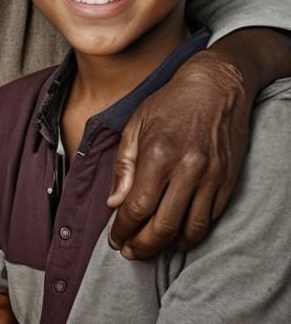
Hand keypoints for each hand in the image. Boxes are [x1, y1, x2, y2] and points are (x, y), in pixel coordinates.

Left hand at [106, 52, 248, 258]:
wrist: (216, 87)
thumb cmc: (170, 103)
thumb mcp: (136, 126)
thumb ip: (123, 166)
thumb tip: (114, 202)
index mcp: (158, 154)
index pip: (137, 207)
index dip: (123, 229)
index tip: (114, 239)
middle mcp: (187, 170)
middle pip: (163, 226)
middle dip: (142, 246)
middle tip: (129, 252)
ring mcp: (211, 178)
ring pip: (191, 229)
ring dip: (168, 246)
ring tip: (151, 249)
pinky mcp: (228, 182)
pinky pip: (210, 219)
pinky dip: (193, 233)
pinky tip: (177, 234)